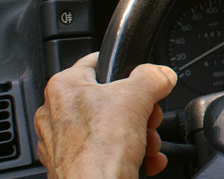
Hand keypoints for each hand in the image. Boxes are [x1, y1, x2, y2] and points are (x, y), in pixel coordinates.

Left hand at [34, 52, 176, 178]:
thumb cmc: (101, 150)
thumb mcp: (139, 95)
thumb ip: (154, 76)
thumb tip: (162, 75)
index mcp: (64, 87)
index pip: (98, 62)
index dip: (126, 68)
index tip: (144, 79)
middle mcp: (57, 114)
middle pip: (112, 99)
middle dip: (140, 111)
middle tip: (150, 118)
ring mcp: (63, 143)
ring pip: (112, 127)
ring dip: (140, 135)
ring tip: (148, 144)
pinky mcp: (73, 165)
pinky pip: (108, 151)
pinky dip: (130, 154)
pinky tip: (144, 159)